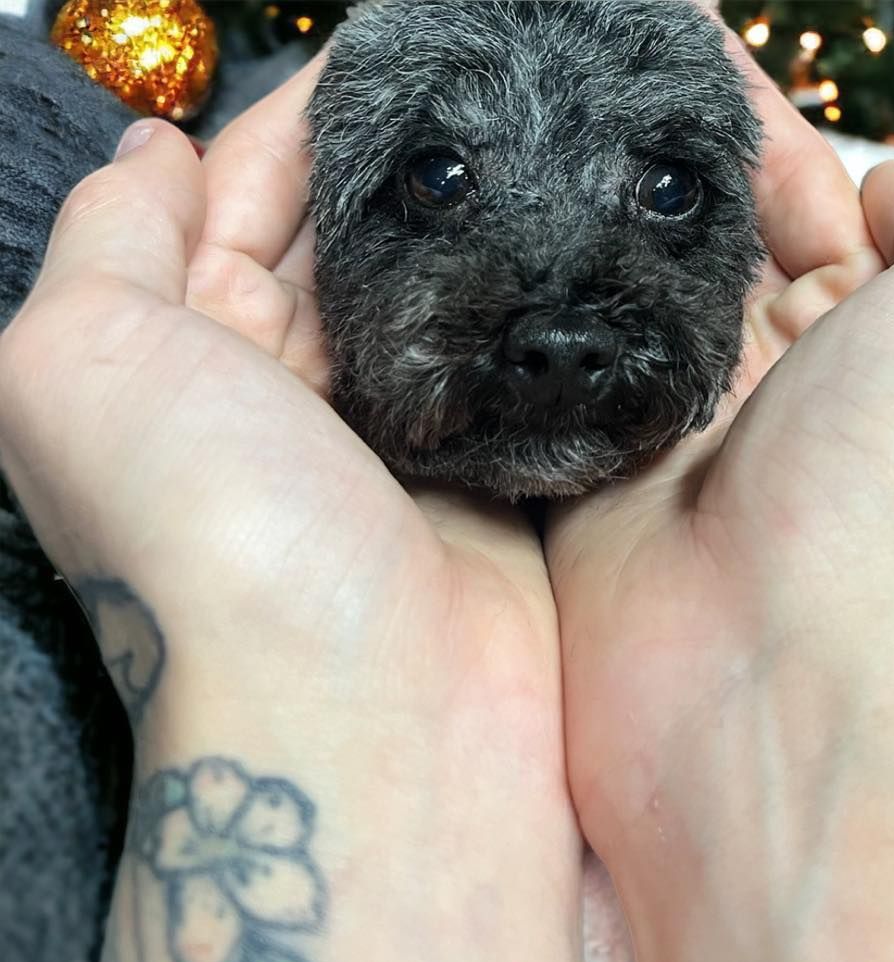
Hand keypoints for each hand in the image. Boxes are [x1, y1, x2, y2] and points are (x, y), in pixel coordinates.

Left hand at [0, 96, 588, 961]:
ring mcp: (387, 435)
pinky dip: (517, 297)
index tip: (384, 53)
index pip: (225, 199)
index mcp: (169, 358)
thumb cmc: (210, 532)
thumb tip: (151, 150)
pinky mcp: (479, 471)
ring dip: (462, 221)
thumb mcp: (81, 358)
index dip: (291, 120)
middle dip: (387, 159)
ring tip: (528, 137)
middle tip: (474, 86)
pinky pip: (494, 357)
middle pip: (330, 239)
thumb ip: (111, 238)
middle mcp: (274, 396)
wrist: (370, 710)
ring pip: (422, 292)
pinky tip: (558, 235)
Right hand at [549, 25, 893, 961]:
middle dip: (644, 172)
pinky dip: (518, 312)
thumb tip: (878, 186)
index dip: (741, 129)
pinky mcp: (571, 480)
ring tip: (517, 143)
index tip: (671, 58)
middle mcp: (758, 394)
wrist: (781, 655)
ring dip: (572, 231)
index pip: (792, 206)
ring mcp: (658, 437)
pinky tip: (486, 238)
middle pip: (691, 251)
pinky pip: (539, 374)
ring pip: (606, 304)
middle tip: (575, 92)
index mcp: (861, 345)